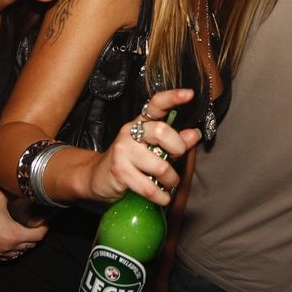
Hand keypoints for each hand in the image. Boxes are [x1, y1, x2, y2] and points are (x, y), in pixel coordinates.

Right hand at [0, 189, 47, 259]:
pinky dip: (14, 251)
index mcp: (15, 234)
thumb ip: (11, 192)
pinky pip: (9, 257)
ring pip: (21, 253)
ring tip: (25, 233)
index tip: (44, 221)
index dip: (44, 228)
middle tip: (36, 225)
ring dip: (26, 244)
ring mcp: (1, 252)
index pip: (39, 236)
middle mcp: (11, 246)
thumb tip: (19, 187)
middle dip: (36, 236)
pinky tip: (12, 242)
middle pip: (32, 245)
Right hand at [89, 88, 201, 205]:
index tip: (189, 94)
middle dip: (178, 148)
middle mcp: (130, 132)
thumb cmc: (131, 162)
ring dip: (171, 180)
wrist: (96, 177)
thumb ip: (174, 141)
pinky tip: (162, 197)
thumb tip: (194, 134)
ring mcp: (123, 151)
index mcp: (141, 122)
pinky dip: (161, 196)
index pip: (156, 104)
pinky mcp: (119, 171)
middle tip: (177, 158)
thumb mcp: (153, 148)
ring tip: (168, 184)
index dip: (173, 98)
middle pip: (162, 132)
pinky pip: (149, 187)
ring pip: (160, 165)